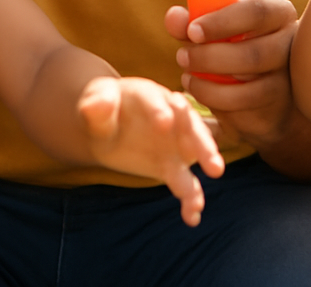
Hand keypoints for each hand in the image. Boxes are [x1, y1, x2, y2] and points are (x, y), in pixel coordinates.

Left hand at [78, 76, 223, 225]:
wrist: (107, 127)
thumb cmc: (104, 109)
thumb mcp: (96, 102)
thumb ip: (97, 103)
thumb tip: (94, 105)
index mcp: (148, 95)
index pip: (156, 100)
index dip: (159, 110)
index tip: (163, 123)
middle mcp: (170, 114)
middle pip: (189, 124)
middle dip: (200, 138)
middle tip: (210, 154)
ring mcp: (175, 141)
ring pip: (195, 150)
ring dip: (207, 160)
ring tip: (216, 174)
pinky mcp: (173, 165)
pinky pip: (186, 181)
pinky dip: (191, 197)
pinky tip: (192, 216)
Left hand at [166, 0, 296, 148]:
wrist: (261, 84)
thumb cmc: (233, 42)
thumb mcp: (214, 26)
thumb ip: (192, 21)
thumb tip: (173, 17)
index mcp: (277, 12)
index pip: (257, 11)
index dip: (222, 21)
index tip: (192, 31)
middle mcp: (289, 44)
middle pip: (254, 54)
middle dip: (210, 58)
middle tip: (181, 57)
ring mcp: (287, 80)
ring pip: (250, 89)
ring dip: (209, 86)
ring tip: (187, 77)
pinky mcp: (277, 111)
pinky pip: (245, 112)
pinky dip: (217, 105)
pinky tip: (203, 93)